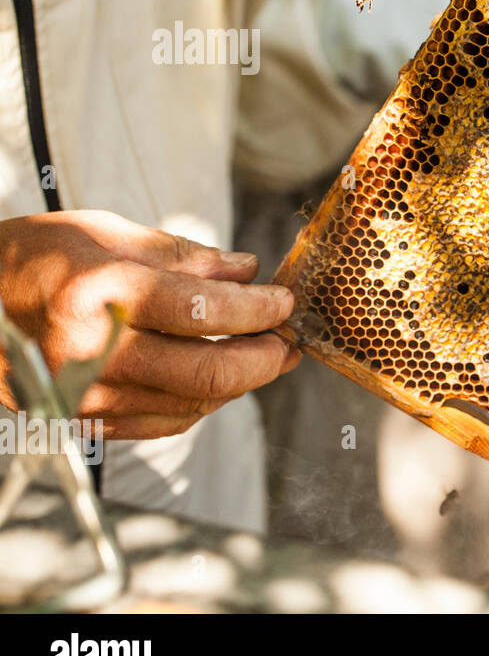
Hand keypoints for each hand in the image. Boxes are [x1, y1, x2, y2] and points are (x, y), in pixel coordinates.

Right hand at [0, 210, 299, 438]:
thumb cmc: (34, 257)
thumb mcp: (106, 232)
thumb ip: (182, 255)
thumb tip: (246, 270)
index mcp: (100, 291)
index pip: (202, 311)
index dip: (258, 310)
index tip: (284, 302)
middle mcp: (91, 350)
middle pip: (205, 372)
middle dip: (263, 359)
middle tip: (288, 342)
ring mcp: (82, 393)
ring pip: (190, 404)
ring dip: (239, 384)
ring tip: (265, 358)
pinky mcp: (78, 419)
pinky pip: (160, 423)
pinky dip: (200, 403)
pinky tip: (218, 381)